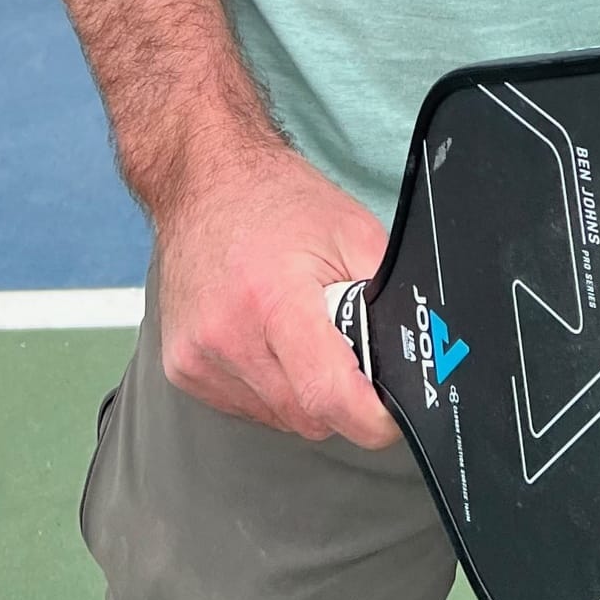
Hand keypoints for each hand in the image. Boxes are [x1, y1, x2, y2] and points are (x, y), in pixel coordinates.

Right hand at [150, 134, 398, 449]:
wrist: (204, 181)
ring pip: (279, 418)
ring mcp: (198, 357)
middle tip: (342, 344)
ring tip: (298, 331)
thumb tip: (416, 354)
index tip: (389, 415)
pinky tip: (267, 338)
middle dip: (339, 394)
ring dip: (301, 391)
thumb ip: (384, 299)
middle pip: (308, 415)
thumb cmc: (278, 200)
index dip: (370, 417)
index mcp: (274, 299)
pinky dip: (270, 385)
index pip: (328, 396)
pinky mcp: (183, 369)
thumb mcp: (353, 234)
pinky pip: (248, 407)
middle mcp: (227, 335)